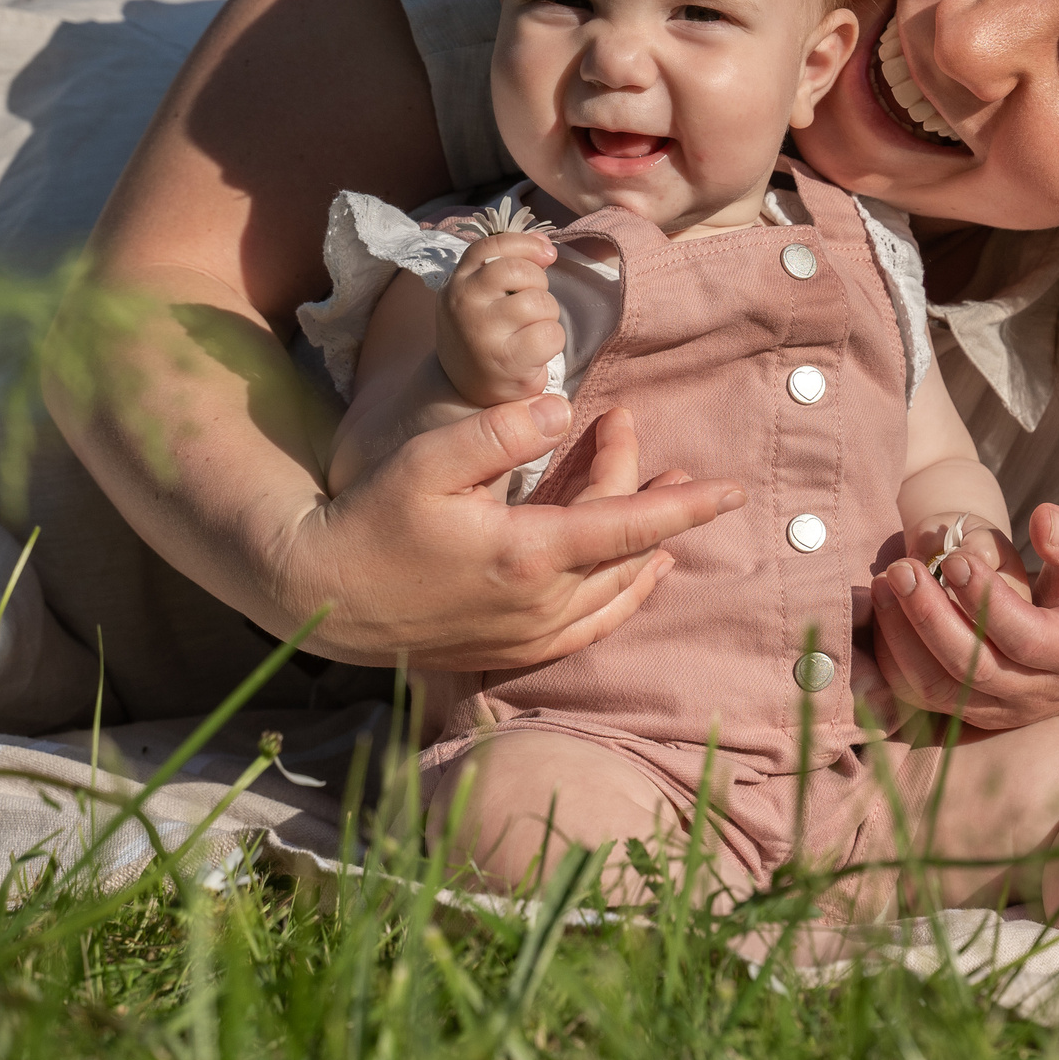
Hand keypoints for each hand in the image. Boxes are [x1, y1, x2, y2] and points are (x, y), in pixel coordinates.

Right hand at [291, 398, 742, 671]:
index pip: (629, 526)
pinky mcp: (513, 651)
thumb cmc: (371, 519)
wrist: (325, 597)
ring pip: (615, 593)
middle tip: (634, 433)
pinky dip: (624, 598)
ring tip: (669, 505)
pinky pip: (591, 629)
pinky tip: (640, 576)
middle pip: (625, 550)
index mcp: (528, 553)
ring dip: (648, 550)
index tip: (733, 490)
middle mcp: (540, 604)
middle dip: (651, 495)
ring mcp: (529, 635)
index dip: (686, 506)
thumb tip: (564, 408)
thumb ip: (499, 430)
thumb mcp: (428, 459)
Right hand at [432, 229, 563, 403]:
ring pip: (538, 301)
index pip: (491, 246)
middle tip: (534, 304)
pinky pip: (549, 333)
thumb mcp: (483, 296)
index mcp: (458, 282)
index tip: (546, 255)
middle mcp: (464, 303)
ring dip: (548, 314)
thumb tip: (544, 243)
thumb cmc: (486, 336)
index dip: (525, 244)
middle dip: (539, 283)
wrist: (468, 392)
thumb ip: (507, 264)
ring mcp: (482, 332)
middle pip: (519, 270)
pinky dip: (554, 340)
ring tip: (532, 329)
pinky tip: (538, 350)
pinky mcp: (506, 360)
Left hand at [869, 504, 1058, 741]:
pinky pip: (922, 698)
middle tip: (902, 568)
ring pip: (939, 689)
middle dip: (929, 617)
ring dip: (902, 639)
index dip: (985, 601)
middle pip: (972, 669)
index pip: (1026, 637)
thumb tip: (1042, 521)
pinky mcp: (971, 714)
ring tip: (884, 584)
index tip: (955, 557)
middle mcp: (1036, 692)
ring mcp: (1001, 710)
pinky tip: (882, 614)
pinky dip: (894, 660)